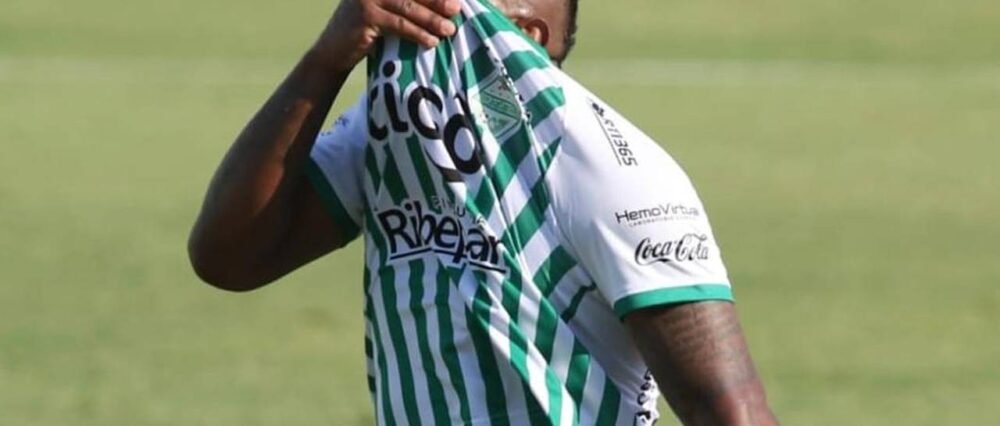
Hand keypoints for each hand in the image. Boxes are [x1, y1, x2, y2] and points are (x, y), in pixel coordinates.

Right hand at [309, 0, 460, 72]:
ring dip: (431, 19)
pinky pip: (398, 25)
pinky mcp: (365, 16)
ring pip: (408, 7)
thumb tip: (441, 5)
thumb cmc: (364, 31)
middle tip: (457, 9)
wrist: (332, 52)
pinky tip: (432, 41)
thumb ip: (403, 3)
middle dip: (436, 0)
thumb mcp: (382, 9)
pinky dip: (417, 33)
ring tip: (449, 30)